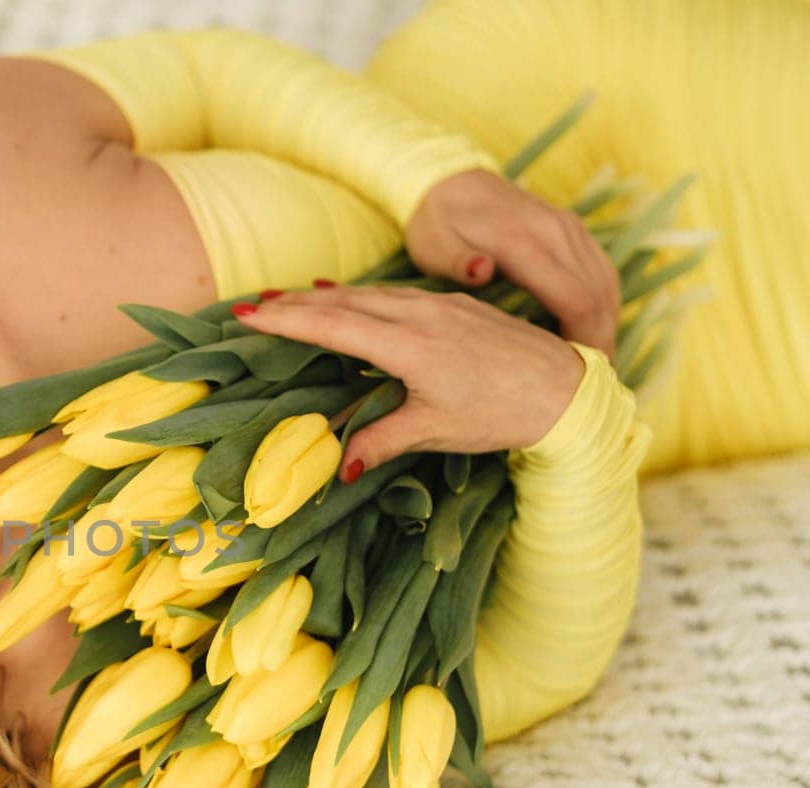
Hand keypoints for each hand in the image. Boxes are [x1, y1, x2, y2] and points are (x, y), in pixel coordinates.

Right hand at [233, 286, 584, 474]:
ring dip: (327, 296)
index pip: (333, 326)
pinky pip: (397, 292)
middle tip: (255, 302)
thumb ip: (382, 441)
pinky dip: (364, 295)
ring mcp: (440, 305)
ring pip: (371, 293)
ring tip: (292, 297)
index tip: (249, 314)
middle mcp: (420, 315)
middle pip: (344, 302)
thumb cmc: (501, 414)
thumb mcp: (436, 432)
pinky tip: (353, 297)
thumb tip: (339, 467)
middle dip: (296, 302)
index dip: (287, 320)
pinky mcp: (457, 304)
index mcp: (409, 346)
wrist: (567, 389)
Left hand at [406, 168, 620, 359]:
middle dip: (601, 341)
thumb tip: (482, 271)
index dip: (583, 342)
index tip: (577, 379)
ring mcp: (569, 226)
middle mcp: (556, 230)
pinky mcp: (573, 227)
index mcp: (523, 241)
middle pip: (599, 296)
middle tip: (594, 384)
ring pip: (607, 283)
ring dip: (608, 324)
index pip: (575, 300)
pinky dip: (604, 304)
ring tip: (596, 365)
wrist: (450, 180)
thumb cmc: (436, 225)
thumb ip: (457, 262)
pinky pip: (601, 270)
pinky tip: (593, 331)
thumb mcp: (433, 247)